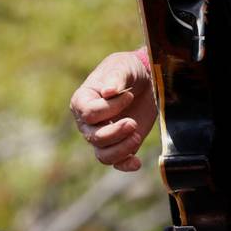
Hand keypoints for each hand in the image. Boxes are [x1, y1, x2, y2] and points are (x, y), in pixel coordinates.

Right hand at [70, 50, 155, 171]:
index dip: (109, 108)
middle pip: (94, 137)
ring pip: (103, 155)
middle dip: (115, 132)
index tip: (129, 96)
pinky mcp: (120, 144)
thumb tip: (108, 92)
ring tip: (137, 136)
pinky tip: (136, 162)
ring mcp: (103, 135)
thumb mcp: (122, 66)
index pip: (89, 113)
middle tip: (133, 122)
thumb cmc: (129, 69)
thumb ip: (116, 77)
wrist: (147, 78)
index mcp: (82, 100)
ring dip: (121, 149)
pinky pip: (116, 162)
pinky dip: (125, 164)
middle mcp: (88, 122)